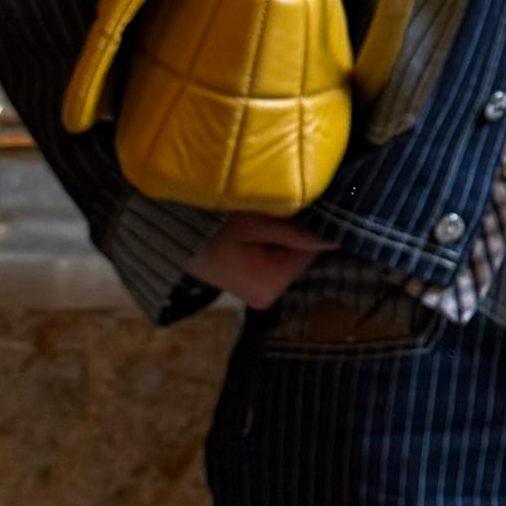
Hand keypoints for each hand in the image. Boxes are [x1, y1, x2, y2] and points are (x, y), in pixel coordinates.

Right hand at [190, 219, 331, 305]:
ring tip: (259, 222)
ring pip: (287, 259)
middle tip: (270, 213)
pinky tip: (254, 234)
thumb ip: (296, 232)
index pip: (310, 252)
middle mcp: (268, 297)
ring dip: (280, 240)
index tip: (291, 208)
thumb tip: (334, 238)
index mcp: (271, 285)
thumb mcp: (254, 223)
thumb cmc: (211, 228)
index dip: (304, 227)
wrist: (171, 238)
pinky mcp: (252, 286)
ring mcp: (259, 294)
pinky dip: (269, 247)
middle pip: (298, 258)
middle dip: (291, 235)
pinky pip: (274, 263)